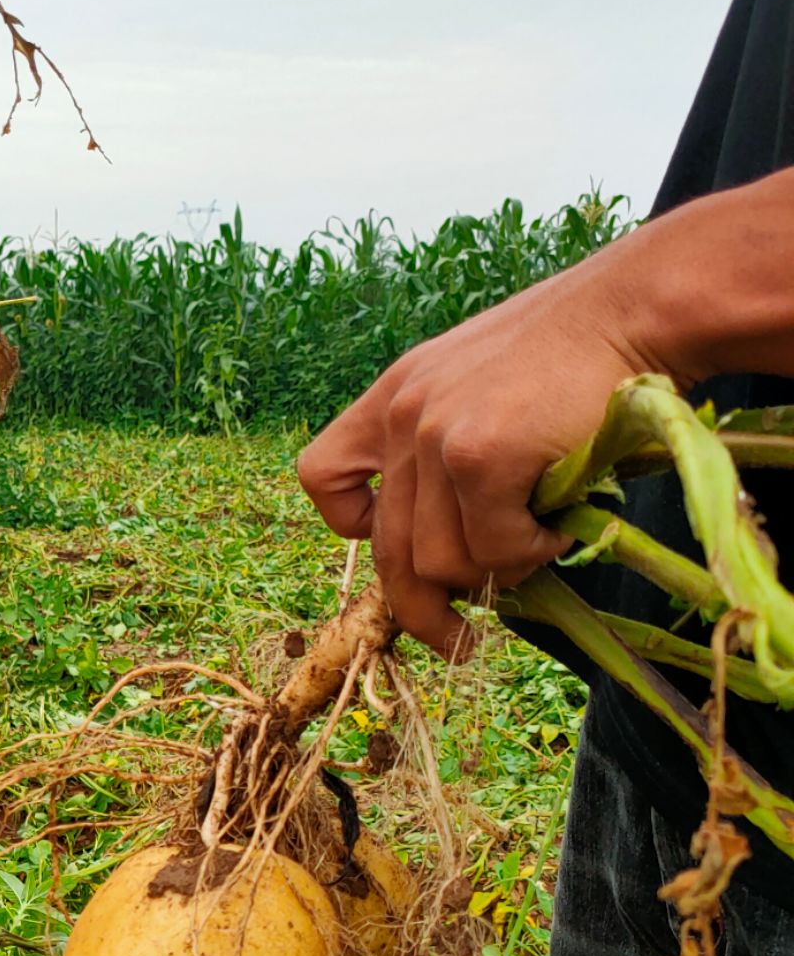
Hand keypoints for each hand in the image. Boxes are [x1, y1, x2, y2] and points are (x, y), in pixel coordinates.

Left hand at [297, 250, 656, 652]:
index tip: (392, 544)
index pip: (323, 475)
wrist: (632, 310)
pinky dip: (533, 551)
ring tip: (543, 534)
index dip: (352, 526)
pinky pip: (496, 550)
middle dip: (422, 612)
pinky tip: (561, 519)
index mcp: (393, 396)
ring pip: (443, 563)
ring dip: (499, 568)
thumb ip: (451, 451)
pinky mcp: (479, 458)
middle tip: (458, 645)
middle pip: (387, 552)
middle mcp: (401, 416)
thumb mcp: (483, 387)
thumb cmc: (575, 354)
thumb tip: (453, 561)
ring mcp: (435, 437)